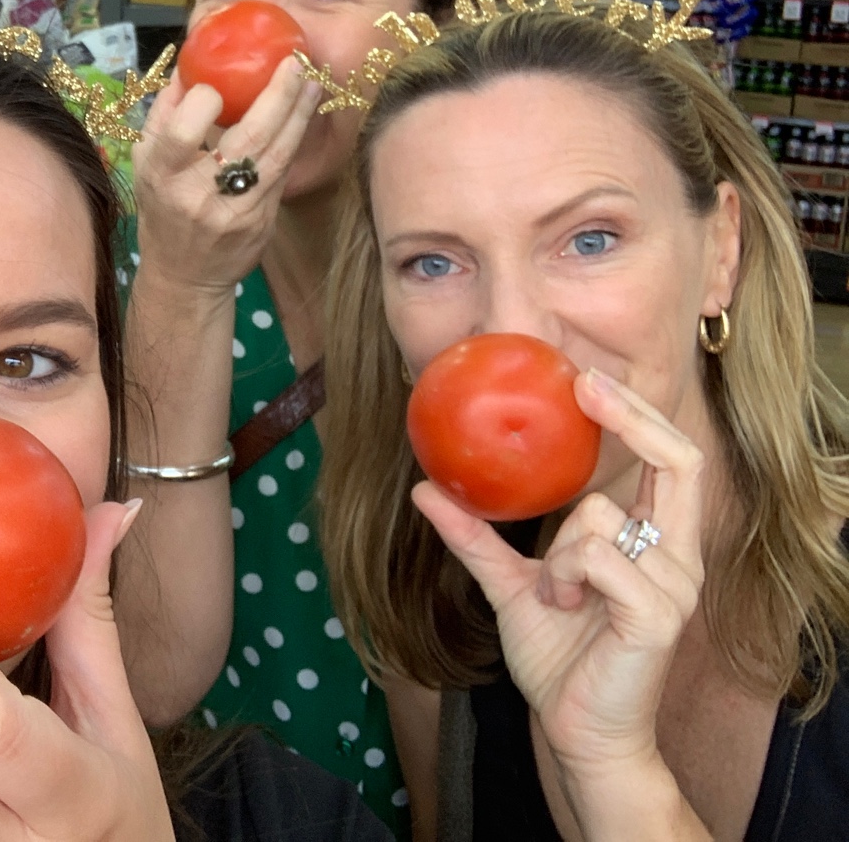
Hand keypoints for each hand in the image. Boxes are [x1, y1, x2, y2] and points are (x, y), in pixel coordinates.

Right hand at [130, 59, 319, 294]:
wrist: (185, 276)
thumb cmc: (161, 210)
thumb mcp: (144, 164)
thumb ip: (162, 115)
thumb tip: (187, 69)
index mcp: (162, 176)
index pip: (182, 132)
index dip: (204, 101)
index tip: (218, 85)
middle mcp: (198, 195)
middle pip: (247, 138)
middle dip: (277, 95)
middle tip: (294, 63)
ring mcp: (236, 211)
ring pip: (277, 155)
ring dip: (299, 114)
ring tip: (312, 82)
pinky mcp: (262, 222)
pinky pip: (282, 173)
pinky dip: (294, 140)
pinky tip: (303, 116)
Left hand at [413, 368, 704, 776]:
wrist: (577, 730)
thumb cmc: (559, 657)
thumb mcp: (508, 584)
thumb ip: (475, 536)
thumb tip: (426, 488)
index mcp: (653, 542)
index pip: (672, 460)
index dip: (639, 415)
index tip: (589, 378)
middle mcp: (677, 556)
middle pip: (681, 462)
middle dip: (633, 417)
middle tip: (585, 387)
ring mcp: (675, 585)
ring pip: (601, 515)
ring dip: (556, 549)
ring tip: (553, 593)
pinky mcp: (659, 614)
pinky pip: (596, 556)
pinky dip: (562, 573)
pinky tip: (562, 605)